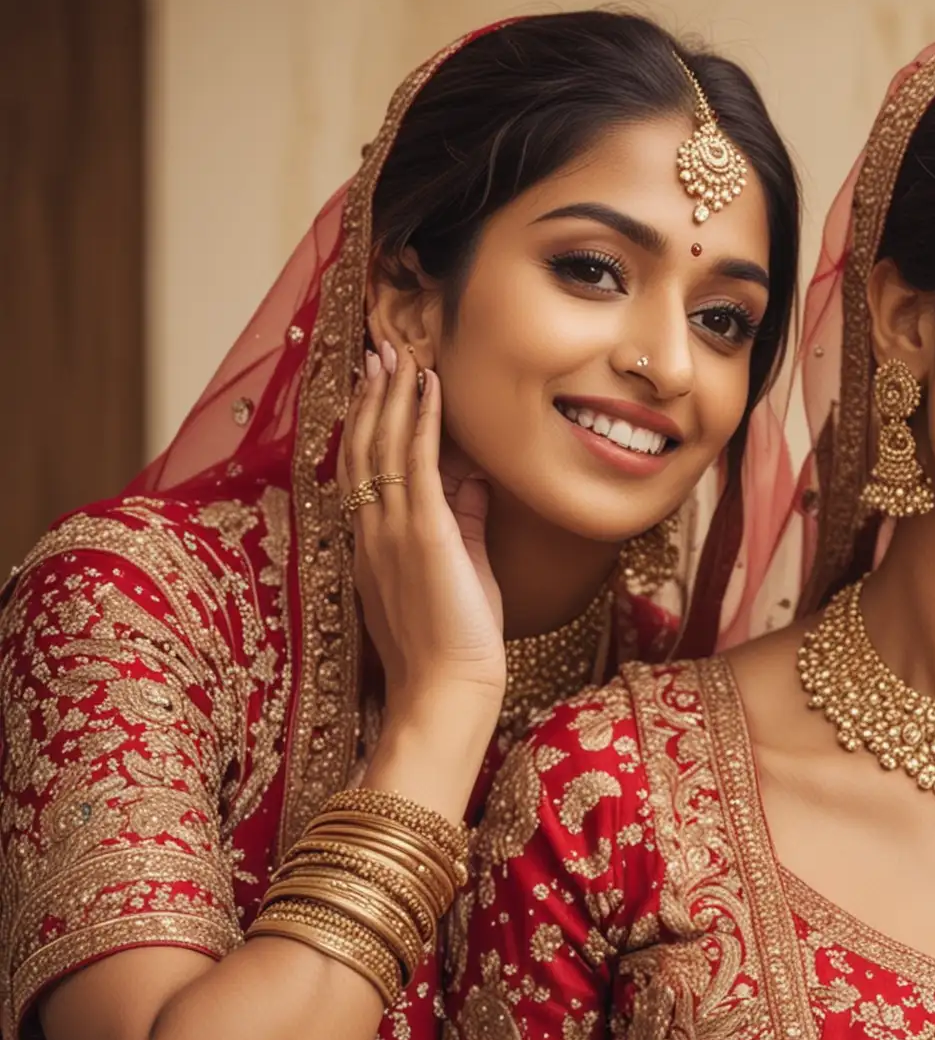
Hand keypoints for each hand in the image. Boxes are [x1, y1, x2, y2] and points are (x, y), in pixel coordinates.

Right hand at [339, 339, 505, 731]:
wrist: (448, 687)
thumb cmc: (455, 638)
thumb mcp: (457, 567)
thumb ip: (459, 521)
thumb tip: (470, 479)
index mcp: (372, 542)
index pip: (360, 469)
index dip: (365, 423)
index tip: (374, 384)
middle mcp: (371, 531)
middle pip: (362, 446)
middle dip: (371, 396)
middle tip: (378, 352)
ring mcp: (392, 530)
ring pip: (383, 445)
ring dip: (392, 395)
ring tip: (397, 355)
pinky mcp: (424, 533)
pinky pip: (419, 463)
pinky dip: (423, 419)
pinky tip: (429, 388)